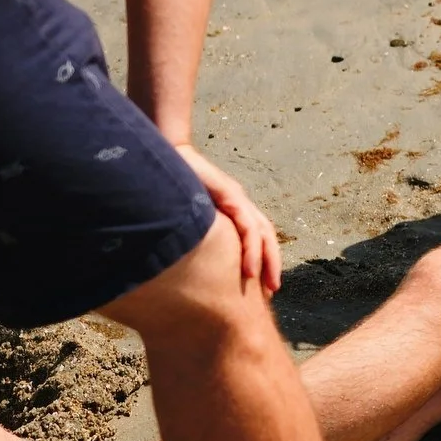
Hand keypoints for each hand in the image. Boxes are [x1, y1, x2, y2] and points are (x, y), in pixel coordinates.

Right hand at [174, 144, 282, 295]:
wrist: (166, 151)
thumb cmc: (170, 184)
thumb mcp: (185, 213)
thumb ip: (192, 231)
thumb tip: (181, 259)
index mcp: (231, 207)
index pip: (254, 236)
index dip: (260, 259)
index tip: (261, 285)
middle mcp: (239, 202)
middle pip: (264, 236)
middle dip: (272, 264)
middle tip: (273, 289)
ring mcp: (236, 197)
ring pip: (261, 233)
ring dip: (266, 260)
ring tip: (266, 284)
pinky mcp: (230, 193)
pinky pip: (247, 225)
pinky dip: (251, 248)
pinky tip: (250, 268)